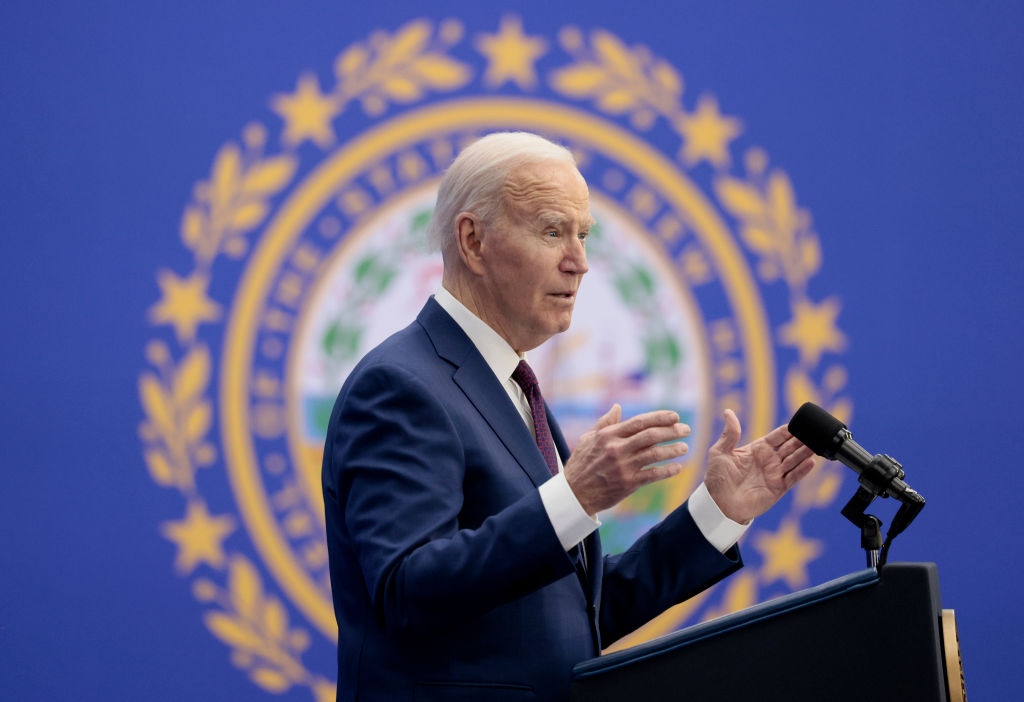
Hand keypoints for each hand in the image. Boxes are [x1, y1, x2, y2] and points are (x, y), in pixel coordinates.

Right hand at [564, 404, 690, 514]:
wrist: (574, 493)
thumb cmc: (581, 463)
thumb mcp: (588, 439)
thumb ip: (605, 423)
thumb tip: (618, 407)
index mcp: (609, 435)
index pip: (640, 422)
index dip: (659, 417)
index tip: (675, 416)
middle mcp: (617, 449)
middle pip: (651, 436)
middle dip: (672, 431)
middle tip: (686, 429)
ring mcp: (623, 466)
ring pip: (655, 454)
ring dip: (673, 450)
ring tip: (684, 447)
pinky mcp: (628, 483)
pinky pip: (653, 475)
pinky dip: (667, 470)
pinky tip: (678, 467)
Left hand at [704, 409, 815, 523]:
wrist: (719, 503)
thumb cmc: (718, 478)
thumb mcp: (720, 451)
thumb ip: (729, 433)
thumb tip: (727, 411)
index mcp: (758, 449)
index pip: (778, 436)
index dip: (788, 430)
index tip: (799, 423)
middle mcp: (769, 460)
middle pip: (790, 447)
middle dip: (801, 440)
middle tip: (812, 433)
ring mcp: (775, 474)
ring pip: (795, 461)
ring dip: (805, 453)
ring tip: (815, 445)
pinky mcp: (778, 488)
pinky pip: (793, 478)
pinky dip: (802, 470)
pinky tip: (811, 462)